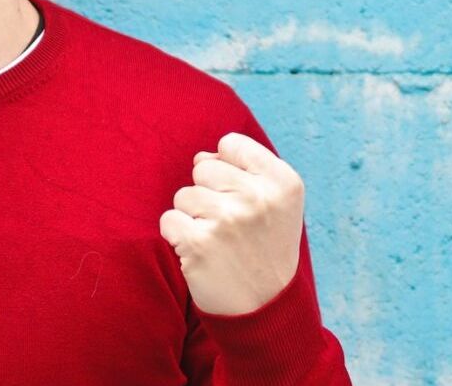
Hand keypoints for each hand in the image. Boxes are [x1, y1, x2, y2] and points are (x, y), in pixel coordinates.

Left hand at [158, 132, 306, 315]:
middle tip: (230, 226)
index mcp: (283, 181)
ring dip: (193, 218)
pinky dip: (178, 237)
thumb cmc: (265, 247)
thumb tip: (201, 157)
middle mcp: (257, 197)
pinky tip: (200, 253)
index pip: (230, 144)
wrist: (265, 308)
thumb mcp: (277, 203)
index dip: (228, 169)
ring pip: (183, 195)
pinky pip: (168, 220)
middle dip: (208, 194)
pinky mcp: (199, 243)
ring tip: (218, 241)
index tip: (241, 197)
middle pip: (203, 168)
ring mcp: (227, 220)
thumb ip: (245, 170)